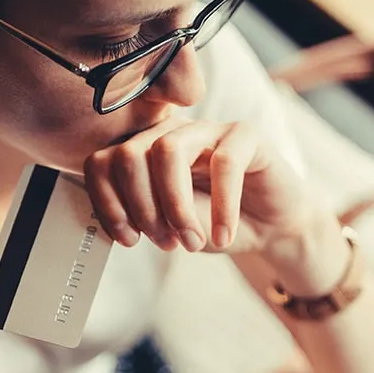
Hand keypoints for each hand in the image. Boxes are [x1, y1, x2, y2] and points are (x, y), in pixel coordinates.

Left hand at [82, 117, 318, 257]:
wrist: (271, 228)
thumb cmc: (217, 224)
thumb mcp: (173, 228)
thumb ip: (146, 216)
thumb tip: (121, 220)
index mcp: (143, 153)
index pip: (102, 162)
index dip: (108, 203)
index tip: (128, 239)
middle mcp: (170, 134)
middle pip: (129, 155)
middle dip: (143, 208)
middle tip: (166, 243)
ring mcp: (206, 129)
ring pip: (168, 150)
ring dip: (176, 206)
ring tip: (193, 241)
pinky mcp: (245, 134)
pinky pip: (223, 163)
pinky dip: (222, 207)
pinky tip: (224, 235)